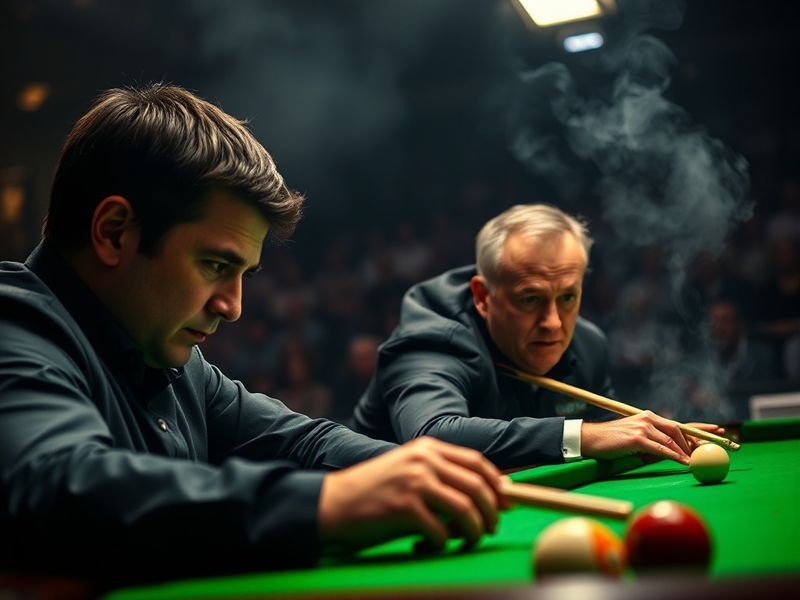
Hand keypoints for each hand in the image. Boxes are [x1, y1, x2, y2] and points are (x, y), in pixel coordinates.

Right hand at [318, 437, 504, 553]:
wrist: (335, 501)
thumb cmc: (376, 491)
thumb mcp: (410, 471)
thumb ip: (442, 477)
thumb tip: (486, 499)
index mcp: (428, 448)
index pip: (477, 462)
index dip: (497, 483)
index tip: (507, 502)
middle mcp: (424, 460)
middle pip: (477, 486)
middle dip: (492, 512)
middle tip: (492, 528)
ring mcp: (414, 482)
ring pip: (465, 509)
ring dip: (474, 531)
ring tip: (470, 541)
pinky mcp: (404, 507)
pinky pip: (440, 531)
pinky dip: (444, 543)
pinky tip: (433, 544)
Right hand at [580, 411, 721, 464]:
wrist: (591, 440)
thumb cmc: (612, 442)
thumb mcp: (636, 440)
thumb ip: (653, 442)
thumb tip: (673, 454)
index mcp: (649, 417)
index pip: (679, 422)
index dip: (700, 427)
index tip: (719, 431)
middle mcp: (648, 418)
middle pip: (679, 429)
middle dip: (697, 441)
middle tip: (712, 451)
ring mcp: (643, 427)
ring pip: (671, 439)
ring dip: (686, 452)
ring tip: (697, 462)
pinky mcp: (637, 438)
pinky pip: (661, 448)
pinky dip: (674, 456)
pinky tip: (683, 462)